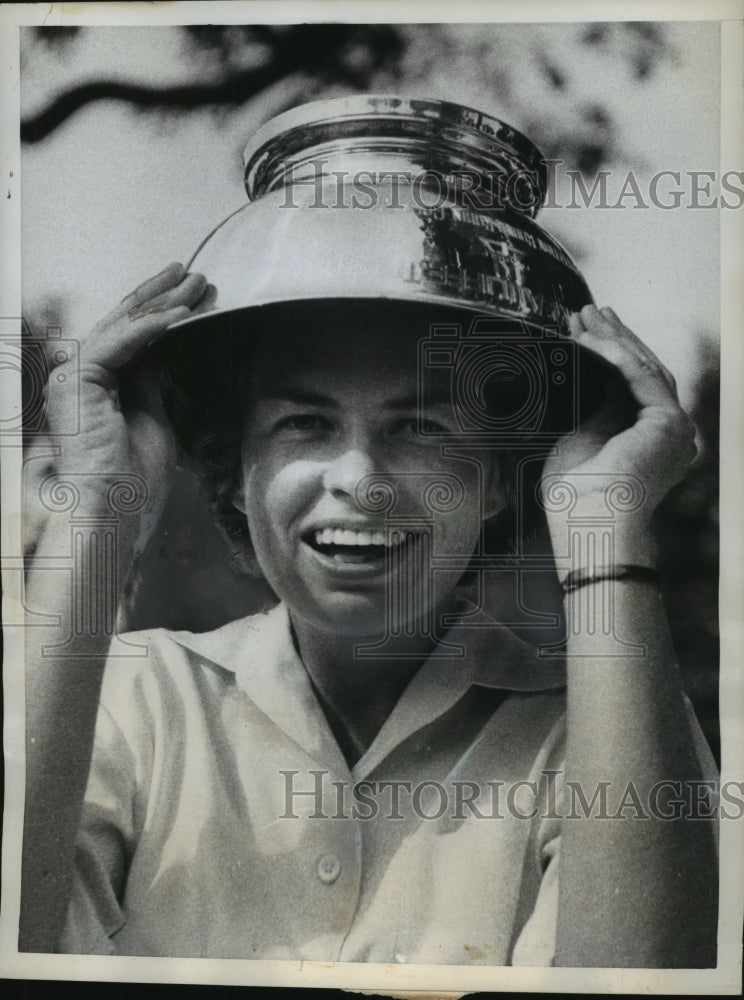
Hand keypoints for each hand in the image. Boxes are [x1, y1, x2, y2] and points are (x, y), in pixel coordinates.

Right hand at [45, 262, 209, 544]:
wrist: (112, 515)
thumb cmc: (132, 483)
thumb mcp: (155, 420)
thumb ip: (155, 384)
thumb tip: (166, 353)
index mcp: (96, 388)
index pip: (130, 340)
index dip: (161, 315)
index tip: (195, 297)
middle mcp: (78, 377)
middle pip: (123, 325)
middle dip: (161, 297)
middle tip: (193, 274)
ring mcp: (71, 377)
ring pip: (122, 328)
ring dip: (161, 304)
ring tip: (195, 284)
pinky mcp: (75, 381)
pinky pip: (119, 344)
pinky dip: (152, 328)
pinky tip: (181, 315)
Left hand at [542, 305, 696, 551]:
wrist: (587, 526)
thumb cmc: (574, 499)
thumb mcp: (582, 441)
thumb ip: (596, 409)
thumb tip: (594, 376)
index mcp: (649, 441)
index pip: (631, 385)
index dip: (607, 353)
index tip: (582, 329)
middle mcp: (669, 434)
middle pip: (642, 371)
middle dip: (612, 338)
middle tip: (586, 311)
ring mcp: (674, 429)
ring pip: (644, 368)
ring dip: (612, 338)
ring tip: (583, 315)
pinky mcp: (669, 423)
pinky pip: (641, 376)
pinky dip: (614, 354)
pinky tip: (590, 338)